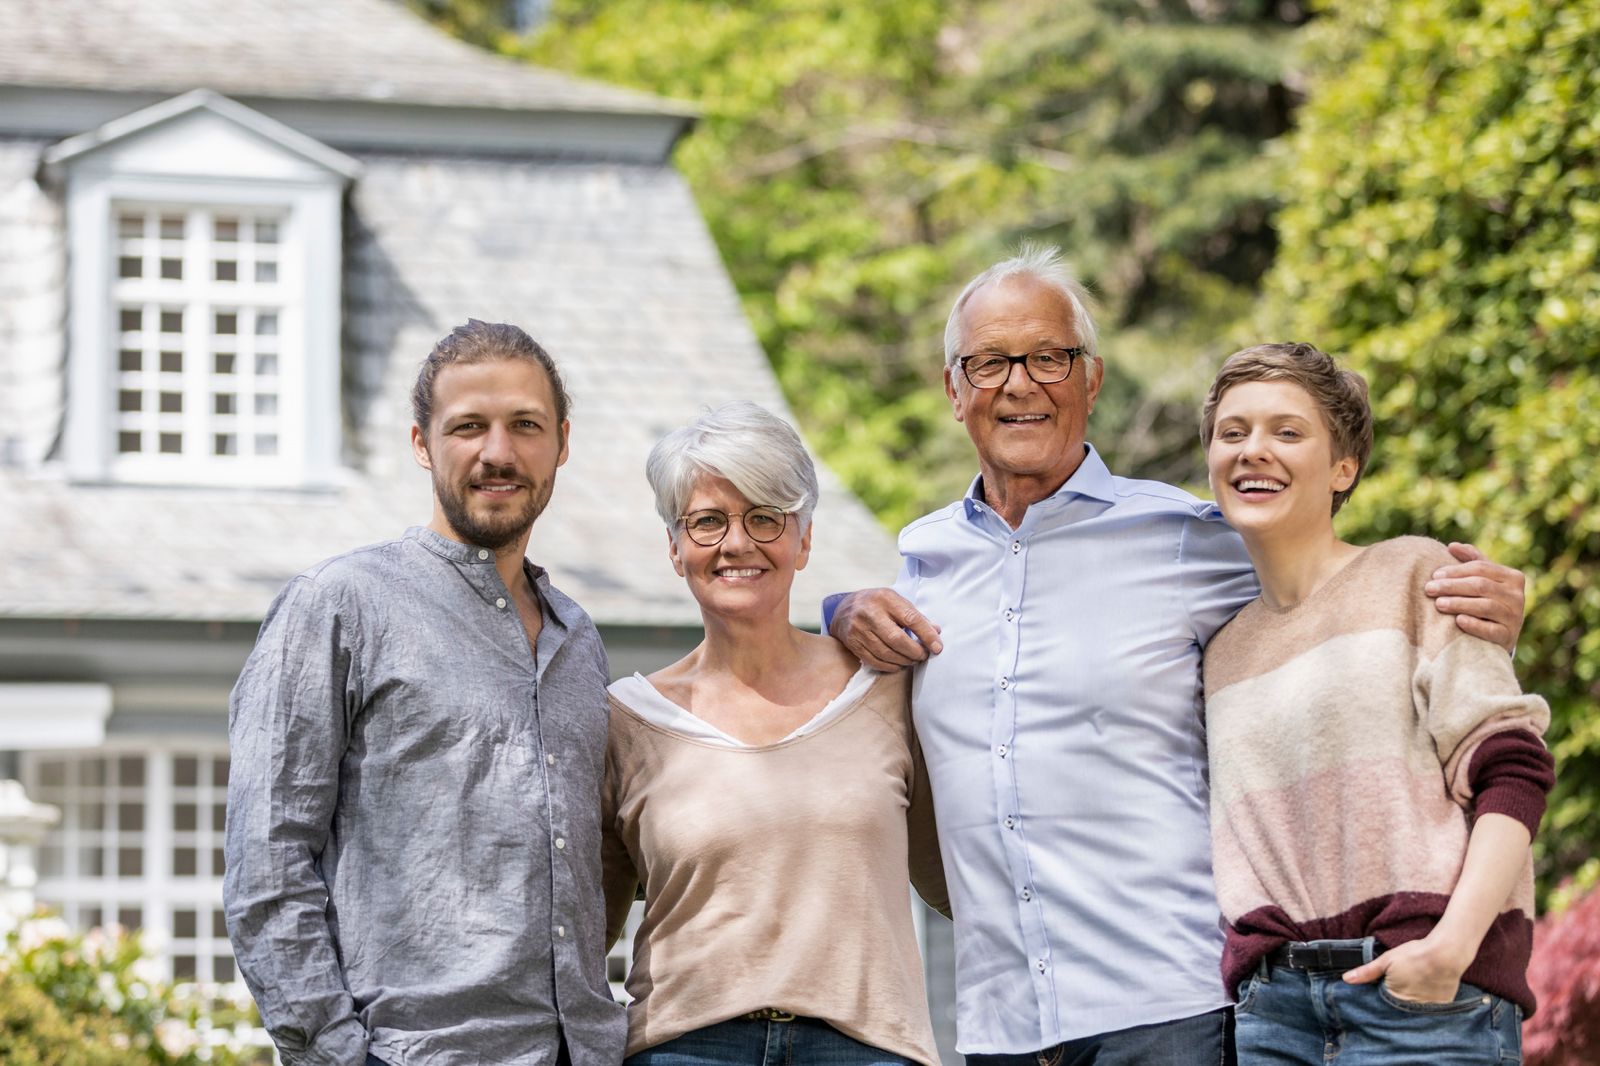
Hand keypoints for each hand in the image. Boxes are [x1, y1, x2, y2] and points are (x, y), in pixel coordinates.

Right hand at [829, 588, 941, 670]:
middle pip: (897, 639)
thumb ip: (916, 616)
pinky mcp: (853, 643)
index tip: (937, 647)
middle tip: (924, 656)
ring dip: (904, 661)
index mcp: (885, 599)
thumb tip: (936, 632)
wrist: (844, 609)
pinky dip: (890, 666)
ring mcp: (859, 629)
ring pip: (886, 653)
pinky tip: (898, 664)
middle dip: (915, 651)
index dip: (927, 635)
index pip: (911, 619)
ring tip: (913, 660)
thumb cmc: (877, 605)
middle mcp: (870, 613)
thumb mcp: (896, 602)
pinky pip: (874, 660)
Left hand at [1344, 937, 1470, 1003]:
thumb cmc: (1414, 955)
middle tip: (1403, 982)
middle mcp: (1410, 1008)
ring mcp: (1427, 1009)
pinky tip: (1427, 989)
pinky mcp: (1441, 1007)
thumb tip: (1346, 979)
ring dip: (1412, 1002)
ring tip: (1416, 985)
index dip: (1382, 993)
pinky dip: (1427, 1001)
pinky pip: (1430, 1009)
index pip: (1382, 1002)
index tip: (1384, 985)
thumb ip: (1367, 972)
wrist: (1445, 954)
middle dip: (1396, 1000)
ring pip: (1414, 1009)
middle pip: (1398, 1007)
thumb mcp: (1387, 960)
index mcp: (1393, 997)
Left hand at [1424, 542, 1525, 651]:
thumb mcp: (1483, 579)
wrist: (1499, 635)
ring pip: (1486, 606)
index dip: (1456, 570)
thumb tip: (1452, 545)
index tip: (1434, 575)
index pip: (1481, 568)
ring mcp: (1515, 617)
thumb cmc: (1486, 600)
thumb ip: (1471, 560)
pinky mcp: (1509, 636)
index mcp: (1512, 577)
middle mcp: (1517, 596)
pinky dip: (1475, 625)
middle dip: (1452, 586)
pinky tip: (1458, 621)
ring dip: (1459, 603)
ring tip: (1438, 604)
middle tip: (1429, 589)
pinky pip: (1491, 630)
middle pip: (1481, 585)